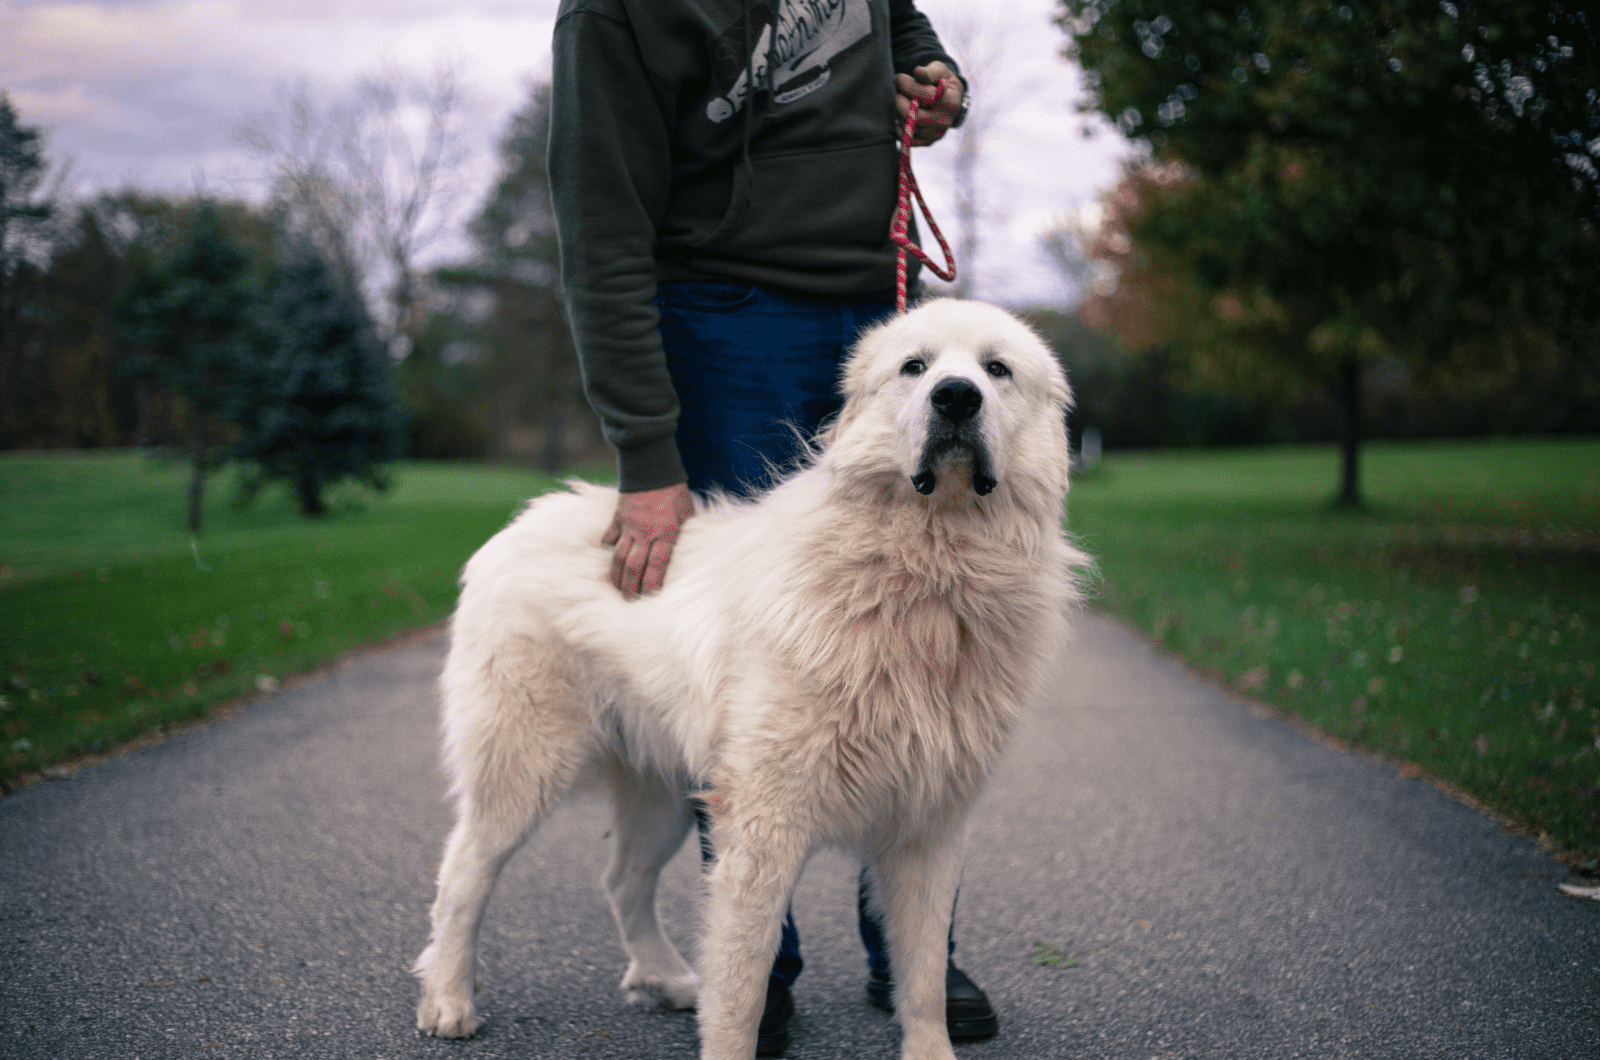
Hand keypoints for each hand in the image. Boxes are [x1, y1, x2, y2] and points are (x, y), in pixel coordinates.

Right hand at [602, 482, 693, 598]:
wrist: (652, 466)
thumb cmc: (675, 491)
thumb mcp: (687, 513)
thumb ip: (684, 534)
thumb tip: (689, 553)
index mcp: (666, 533)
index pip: (657, 566)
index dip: (652, 584)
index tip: (650, 597)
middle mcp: (646, 532)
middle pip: (634, 567)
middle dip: (630, 587)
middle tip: (630, 600)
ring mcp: (629, 526)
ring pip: (618, 557)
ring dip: (617, 576)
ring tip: (618, 588)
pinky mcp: (618, 517)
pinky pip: (609, 538)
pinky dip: (607, 549)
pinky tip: (609, 559)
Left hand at [894, 62, 962, 146]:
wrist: (950, 100)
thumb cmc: (942, 82)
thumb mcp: (939, 71)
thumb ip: (929, 72)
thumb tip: (918, 72)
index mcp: (950, 102)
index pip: (926, 96)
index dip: (908, 86)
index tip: (899, 78)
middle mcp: (945, 121)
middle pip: (914, 116)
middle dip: (900, 102)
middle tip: (899, 93)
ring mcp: (936, 134)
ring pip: (908, 127)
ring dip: (899, 113)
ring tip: (904, 102)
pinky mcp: (928, 142)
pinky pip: (907, 139)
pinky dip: (900, 127)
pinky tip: (903, 116)